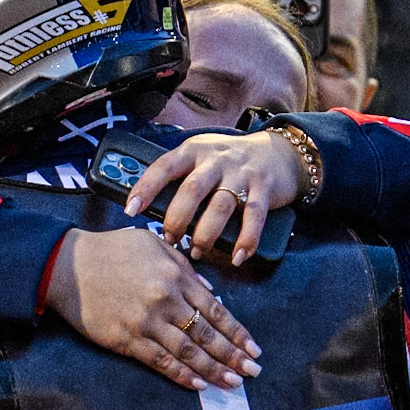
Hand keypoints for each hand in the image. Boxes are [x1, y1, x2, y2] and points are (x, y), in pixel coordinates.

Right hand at [45, 228, 262, 390]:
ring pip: (188, 351)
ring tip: (232, 382)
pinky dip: (181, 374)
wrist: (67, 266)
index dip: (236, 331)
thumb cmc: (110, 251)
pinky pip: (160, 361)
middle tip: (253, 370)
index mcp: (175, 276)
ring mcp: (146, 322)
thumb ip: (183, 265)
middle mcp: (165, 300)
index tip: (253, 347)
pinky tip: (198, 384)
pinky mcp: (126, 340)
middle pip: (207, 334)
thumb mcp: (152, 244)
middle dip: (233, 355)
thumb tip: (208, 289)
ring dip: (213, 369)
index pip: (215, 309)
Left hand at [123, 129, 305, 265]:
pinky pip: (253, 217)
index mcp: (193, 151)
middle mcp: (215, 160)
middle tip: (170, 240)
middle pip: (192, 190)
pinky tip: (237, 257)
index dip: (146, 188)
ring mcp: (241, 174)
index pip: (164, 167)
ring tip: (196, 252)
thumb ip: (178, 178)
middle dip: (177, 219)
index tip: (130, 210)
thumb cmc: (227, 163)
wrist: (278, 152)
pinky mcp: (264, 188)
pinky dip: (245, 240)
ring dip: (206, 234)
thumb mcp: (200, 159)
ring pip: (220, 206)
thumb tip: (145, 208)